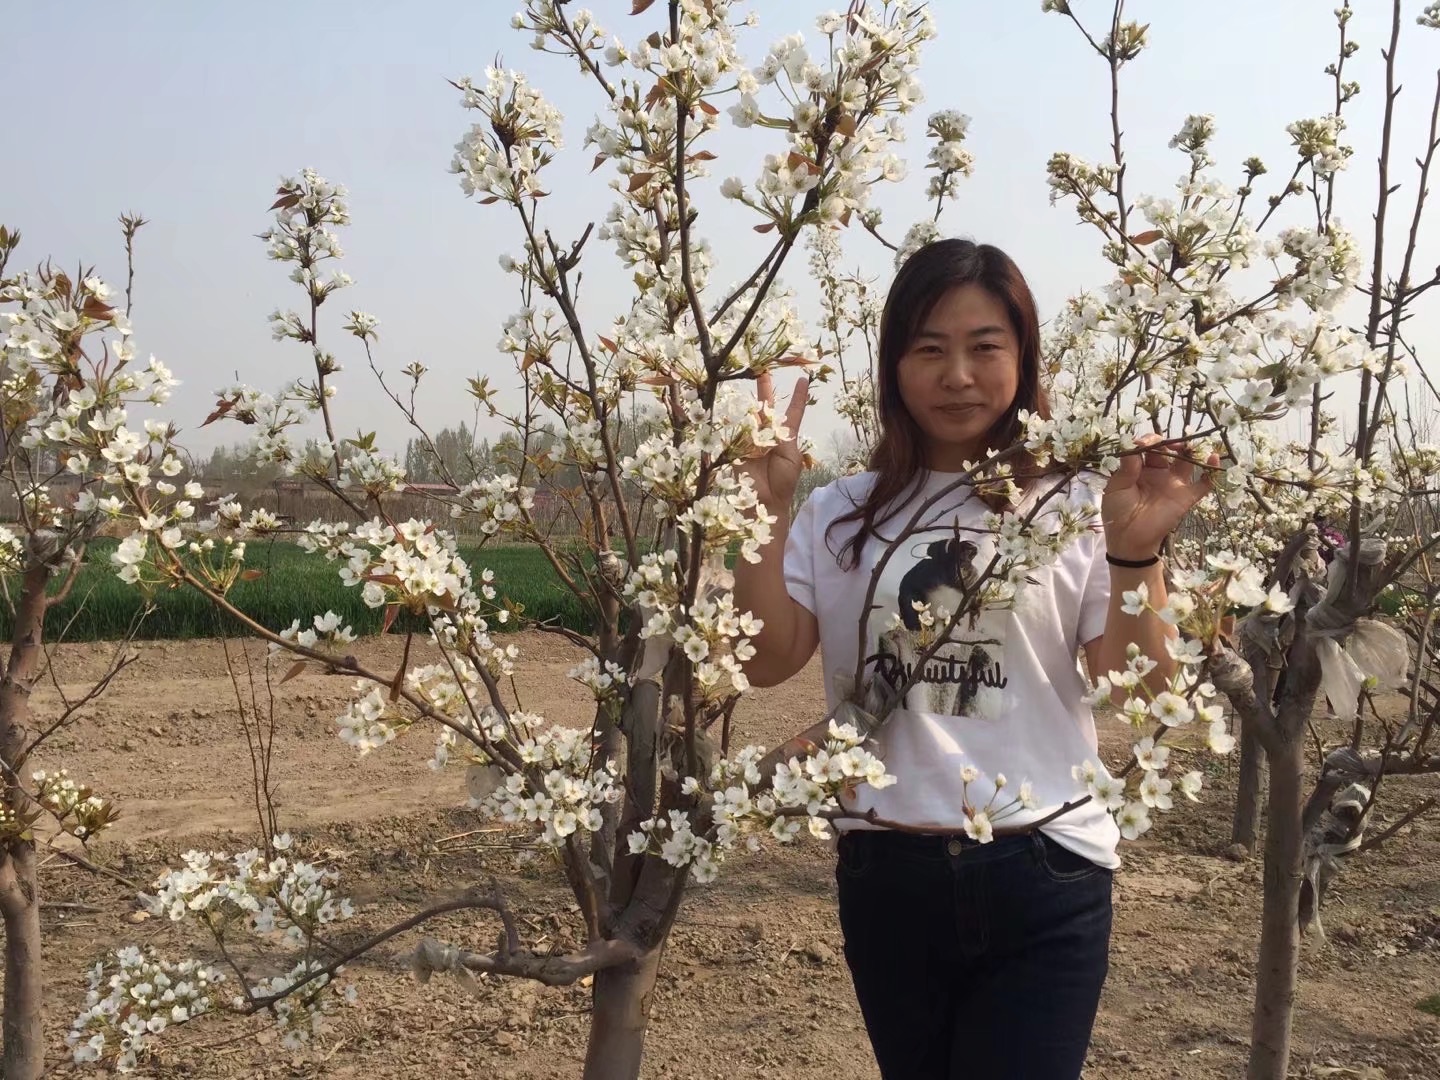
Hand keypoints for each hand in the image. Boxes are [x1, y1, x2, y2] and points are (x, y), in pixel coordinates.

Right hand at [737, 373, 807, 512]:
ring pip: (750, 416)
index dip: (797, 397)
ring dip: (750, 400)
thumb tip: (780, 417)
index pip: (791, 412)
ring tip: (754, 378)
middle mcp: (766, 436)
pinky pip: (732, 432)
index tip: (804, 379)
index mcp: (783, 437)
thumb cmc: (783, 482)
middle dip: (764, 389)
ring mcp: (749, 441)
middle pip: (765, 408)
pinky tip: (731, 408)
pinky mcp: (735, 448)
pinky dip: (731, 420)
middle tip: (763, 369)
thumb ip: (785, 434)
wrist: (766, 502)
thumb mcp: (791, 455)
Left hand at [1102, 434, 1216, 560]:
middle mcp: (1158, 473)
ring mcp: (1173, 484)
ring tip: (1190, 445)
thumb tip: (1135, 445)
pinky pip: (1203, 483)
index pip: (1146, 448)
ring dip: (1191, 451)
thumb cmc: (1118, 512)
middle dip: (1169, 442)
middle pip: (1167, 450)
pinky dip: (1211, 471)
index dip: (1147, 441)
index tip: (1143, 443)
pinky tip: (1214, 458)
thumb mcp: (1116, 487)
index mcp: (1139, 469)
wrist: (1129, 540)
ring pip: (1186, 462)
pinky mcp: (1186, 497)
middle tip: (1168, 443)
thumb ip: (1126, 467)